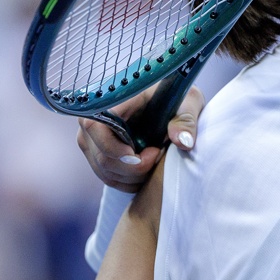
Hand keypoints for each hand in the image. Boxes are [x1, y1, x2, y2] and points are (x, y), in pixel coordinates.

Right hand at [76, 86, 205, 191]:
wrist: (170, 103)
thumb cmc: (176, 98)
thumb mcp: (187, 102)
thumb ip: (185, 120)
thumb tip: (183, 142)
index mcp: (111, 101)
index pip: (95, 127)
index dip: (116, 148)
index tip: (145, 154)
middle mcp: (94, 119)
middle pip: (102, 157)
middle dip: (134, 167)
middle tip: (158, 154)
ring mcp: (92, 139)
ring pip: (105, 171)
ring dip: (134, 176)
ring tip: (155, 160)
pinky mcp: (98, 153)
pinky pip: (108, 177)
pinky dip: (129, 181)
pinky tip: (148, 171)